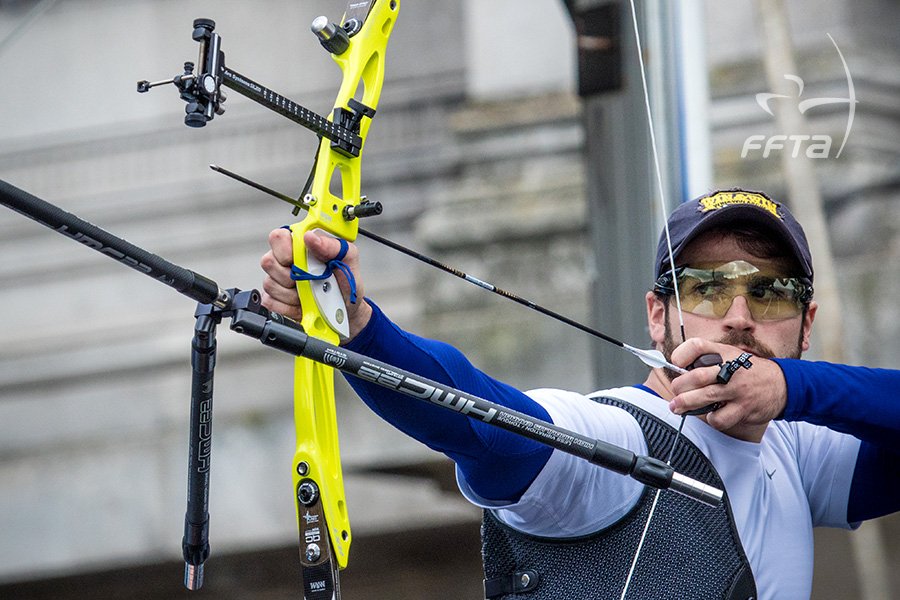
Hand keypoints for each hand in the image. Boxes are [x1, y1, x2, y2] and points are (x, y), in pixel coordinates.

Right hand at [260, 228, 371, 339]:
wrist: (347, 310)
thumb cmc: (345, 282)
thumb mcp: (348, 259)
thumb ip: (332, 245)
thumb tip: (311, 238)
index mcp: (301, 244)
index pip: (278, 237)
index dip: (284, 249)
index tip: (298, 260)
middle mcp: (285, 260)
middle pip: (268, 261)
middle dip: (290, 275)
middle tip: (309, 280)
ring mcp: (277, 281)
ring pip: (270, 284)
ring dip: (293, 293)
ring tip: (310, 293)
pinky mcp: (274, 300)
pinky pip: (271, 302)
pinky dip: (289, 307)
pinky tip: (302, 304)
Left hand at [669, 338, 786, 431]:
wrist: (782, 384)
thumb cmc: (748, 371)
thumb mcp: (731, 356)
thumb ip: (708, 360)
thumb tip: (679, 371)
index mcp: (725, 353)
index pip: (698, 346)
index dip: (682, 354)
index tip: (675, 363)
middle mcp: (731, 370)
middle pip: (696, 376)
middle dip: (679, 386)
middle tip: (675, 391)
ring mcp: (737, 390)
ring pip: (705, 397)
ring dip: (685, 404)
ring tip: (677, 407)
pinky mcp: (744, 408)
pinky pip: (719, 418)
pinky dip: (711, 418)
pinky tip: (712, 414)